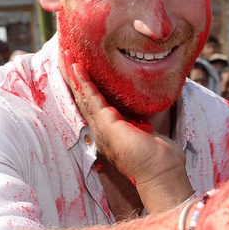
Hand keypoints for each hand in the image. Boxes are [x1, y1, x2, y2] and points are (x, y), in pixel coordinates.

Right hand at [68, 62, 192, 210]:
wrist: (162, 174)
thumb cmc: (161, 160)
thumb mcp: (148, 134)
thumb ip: (141, 125)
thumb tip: (143, 118)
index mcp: (111, 134)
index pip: (94, 107)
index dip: (87, 88)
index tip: (82, 70)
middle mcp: (101, 132)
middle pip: (83, 100)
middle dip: (75, 78)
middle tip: (67, 57)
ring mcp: (102, 128)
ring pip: (83, 97)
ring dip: (75, 76)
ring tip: (66, 55)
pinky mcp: (106, 123)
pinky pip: (91, 97)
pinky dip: (83, 81)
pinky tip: (77, 68)